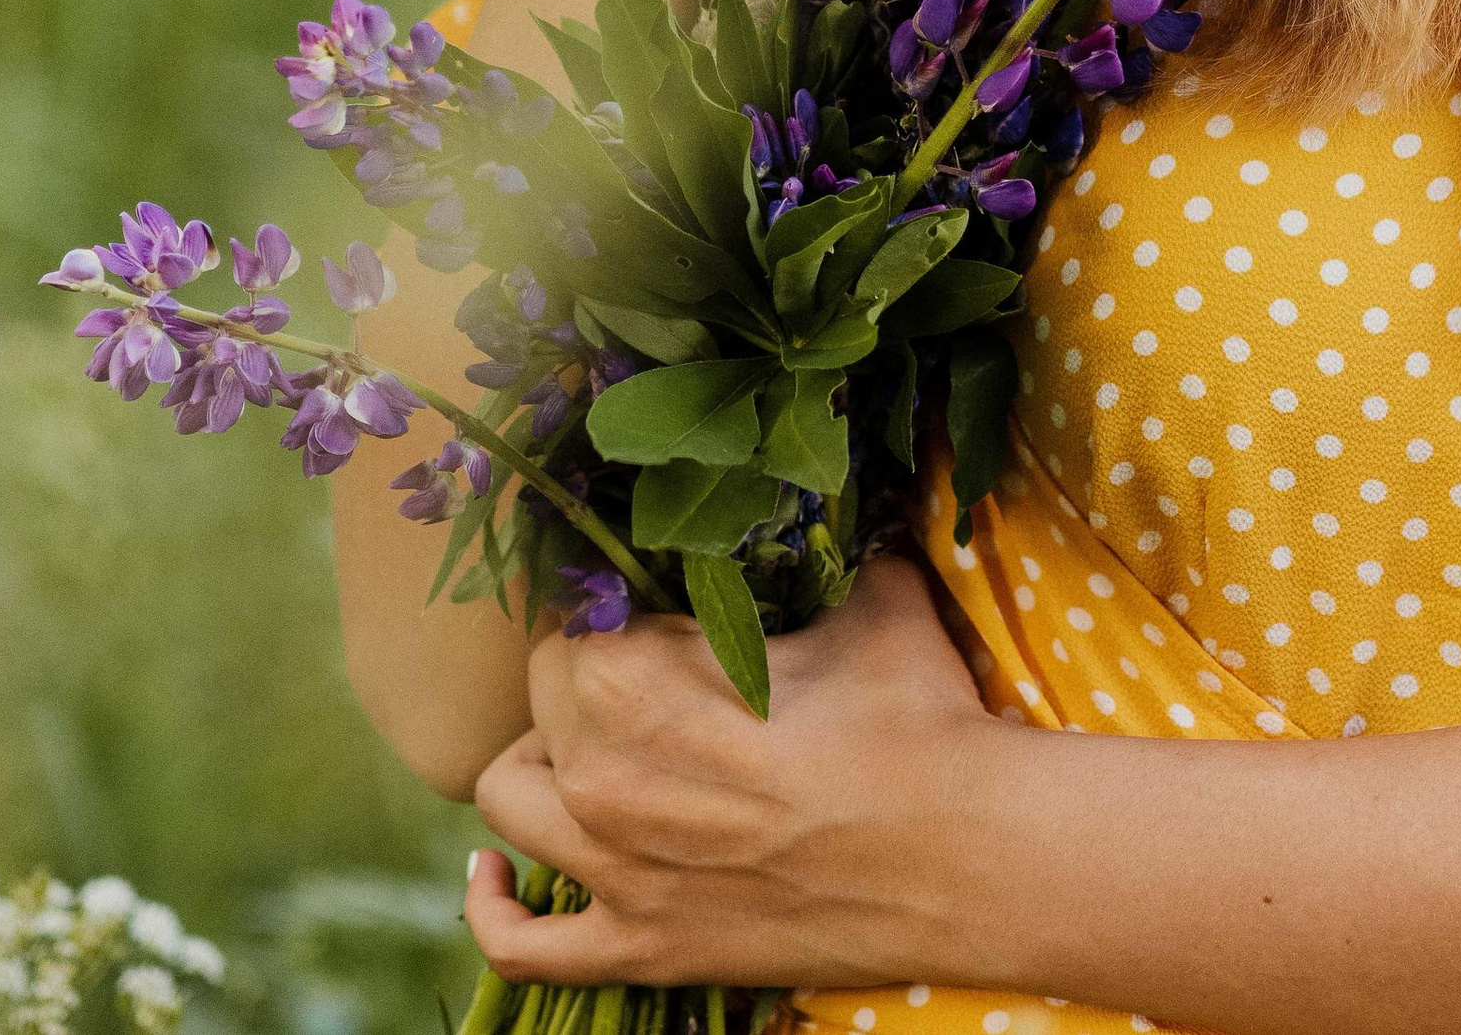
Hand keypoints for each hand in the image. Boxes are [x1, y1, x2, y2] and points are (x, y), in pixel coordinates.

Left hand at [466, 555, 1001, 992]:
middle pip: (538, 702)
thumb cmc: (913, 716)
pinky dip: (496, 907)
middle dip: (583, 680)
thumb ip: (827, 553)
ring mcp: (611, 873)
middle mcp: (598, 775)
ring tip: (589, 751)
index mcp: (634, 679)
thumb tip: (830, 511)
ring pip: (507, 800)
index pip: (569, 622)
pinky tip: (501, 871)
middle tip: (650, 675)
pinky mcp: (639, 948)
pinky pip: (520, 946)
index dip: (610, 610)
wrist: (964, 854)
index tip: (647, 610)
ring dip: (540, 767)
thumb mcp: (868, 599)